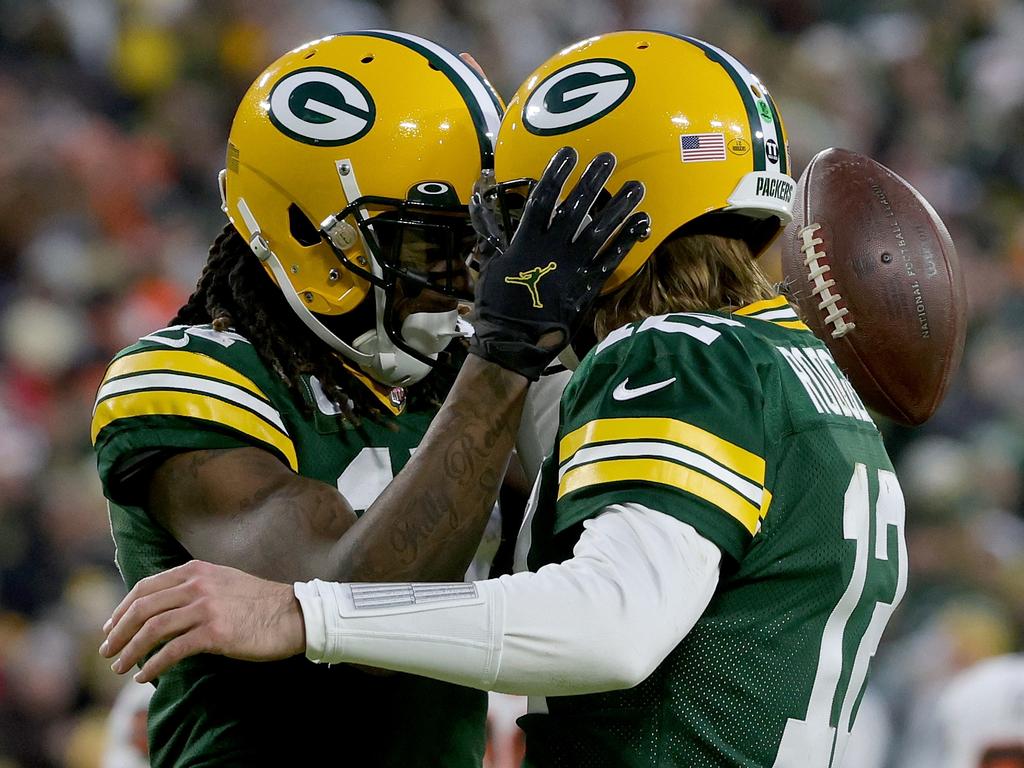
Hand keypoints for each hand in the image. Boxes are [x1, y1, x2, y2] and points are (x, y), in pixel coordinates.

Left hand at [99, 560, 304, 682]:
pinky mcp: (215, 633)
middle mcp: (198, 585)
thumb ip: (194, 586)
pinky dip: (153, 665)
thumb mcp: (223, 581)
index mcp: (197, 570)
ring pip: (153, 629)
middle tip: (106, 651)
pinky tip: (145, 675)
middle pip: (143, 608)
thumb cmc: (259, 602)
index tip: (110, 628)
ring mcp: (206, 608)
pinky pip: (173, 650)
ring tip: (120, 667)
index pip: (145, 587)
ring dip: (130, 651)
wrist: (293, 614)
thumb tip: (161, 606)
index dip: (122, 609)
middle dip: (118, 632)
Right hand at [468, 147, 648, 379]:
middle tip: (608, 157)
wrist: (515, 340)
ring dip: (620, 206)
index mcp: (527, 240)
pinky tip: (643, 222)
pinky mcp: (588, 283)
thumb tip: (482, 214)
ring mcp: (574, 265)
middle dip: (593, 179)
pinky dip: (628, 239)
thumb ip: (495, 238)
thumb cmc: (498, 304)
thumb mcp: (490, 266)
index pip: (544, 198)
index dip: (557, 173)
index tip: (569, 153)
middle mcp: (554, 247)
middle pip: (578, 206)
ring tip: (636, 186)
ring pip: (602, 229)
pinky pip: (612, 257)